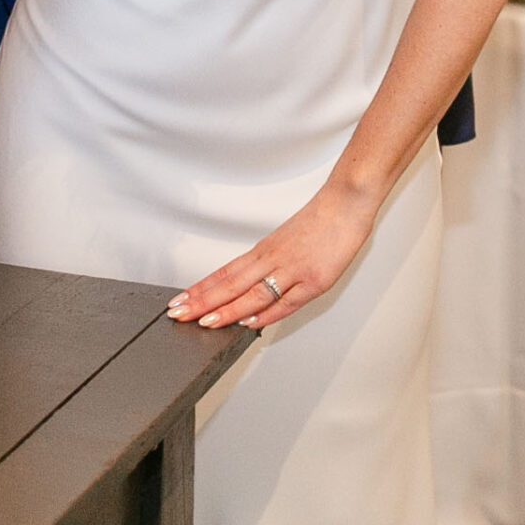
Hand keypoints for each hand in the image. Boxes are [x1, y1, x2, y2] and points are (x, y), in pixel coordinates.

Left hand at [165, 180, 379, 330]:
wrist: (346, 201)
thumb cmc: (321, 221)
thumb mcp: (287, 240)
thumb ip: (270, 264)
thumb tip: (251, 289)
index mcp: (264, 251)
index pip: (224, 273)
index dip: (200, 288)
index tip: (179, 300)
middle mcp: (272, 260)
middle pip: (230, 283)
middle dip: (202, 301)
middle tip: (177, 313)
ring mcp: (292, 270)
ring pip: (253, 293)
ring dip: (227, 309)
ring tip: (204, 321)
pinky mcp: (314, 280)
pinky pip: (286, 301)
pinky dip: (266, 313)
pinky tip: (250, 323)